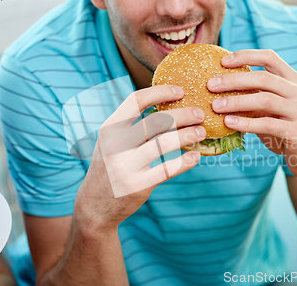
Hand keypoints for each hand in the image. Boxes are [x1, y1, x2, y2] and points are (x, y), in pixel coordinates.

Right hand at [74, 85, 205, 230]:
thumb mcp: (111, 142)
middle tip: (199, 114)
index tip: (181, 91)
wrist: (95, 205)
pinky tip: (195, 156)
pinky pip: (168, 169)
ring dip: (188, 135)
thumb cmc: (110, 167)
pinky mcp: (138, 185)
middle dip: (183, 114)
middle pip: (156, 120)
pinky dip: (185, 161)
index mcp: (110, 128)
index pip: (136, 100)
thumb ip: (131, 125)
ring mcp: (126, 166)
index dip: (161, 92)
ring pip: (164, 143)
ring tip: (201, 132)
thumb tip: (166, 105)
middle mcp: (116, 144)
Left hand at [207, 50, 296, 180]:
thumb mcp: (271, 109)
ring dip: (237, 102)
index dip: (246, 56)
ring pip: (265, 100)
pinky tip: (229, 123)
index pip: (270, 58)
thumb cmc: (284, 129)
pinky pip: (268, 124)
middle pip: (264, 78)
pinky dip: (246, 123)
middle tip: (211, 85)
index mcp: (293, 80)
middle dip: (234, 80)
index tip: (222, 62)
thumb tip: (220, 88)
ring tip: (215, 106)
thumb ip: (254, 97)